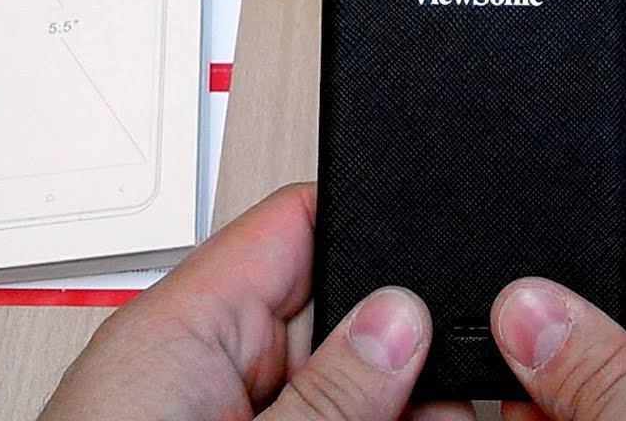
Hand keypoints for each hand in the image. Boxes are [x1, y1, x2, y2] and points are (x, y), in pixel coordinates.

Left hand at [38, 183, 472, 420]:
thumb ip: (324, 388)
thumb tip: (400, 317)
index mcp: (185, 325)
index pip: (294, 224)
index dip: (371, 226)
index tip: (441, 265)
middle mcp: (207, 362)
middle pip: (340, 314)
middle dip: (398, 350)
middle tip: (436, 403)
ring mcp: (230, 413)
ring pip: (347, 387)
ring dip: (392, 410)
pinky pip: (321, 419)